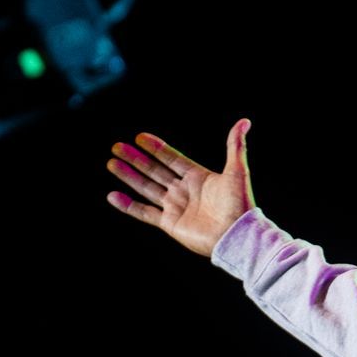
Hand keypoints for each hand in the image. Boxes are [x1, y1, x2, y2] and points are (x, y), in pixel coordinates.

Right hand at [107, 118, 255, 256]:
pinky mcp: (170, 223)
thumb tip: (245, 121)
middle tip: (117, 147)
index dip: (156, 147)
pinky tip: (112, 196)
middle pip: (155, 170)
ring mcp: (176, 207)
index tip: (139, 137)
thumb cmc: (239, 204)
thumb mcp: (237, 170)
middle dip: (136, 159)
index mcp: (198, 177)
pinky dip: (128, 205)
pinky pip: (144, 213)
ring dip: (129, 176)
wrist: (236, 235)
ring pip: (146, 188)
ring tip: (112, 163)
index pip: (172, 158)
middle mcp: (184, 191)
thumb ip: (235, 145)